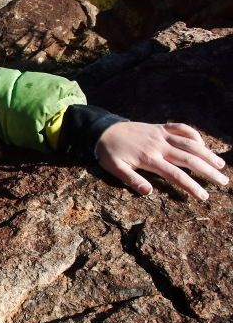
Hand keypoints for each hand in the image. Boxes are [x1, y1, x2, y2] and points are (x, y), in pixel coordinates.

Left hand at [95, 121, 227, 200]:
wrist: (102, 129)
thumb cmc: (108, 152)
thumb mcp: (114, 169)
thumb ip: (131, 180)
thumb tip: (148, 192)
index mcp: (149, 159)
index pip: (176, 175)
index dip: (191, 186)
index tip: (203, 196)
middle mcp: (159, 145)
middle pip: (189, 159)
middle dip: (208, 171)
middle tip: (223, 181)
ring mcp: (161, 134)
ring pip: (190, 143)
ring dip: (207, 153)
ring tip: (220, 165)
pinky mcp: (160, 127)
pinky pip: (182, 128)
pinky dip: (194, 134)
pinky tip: (202, 144)